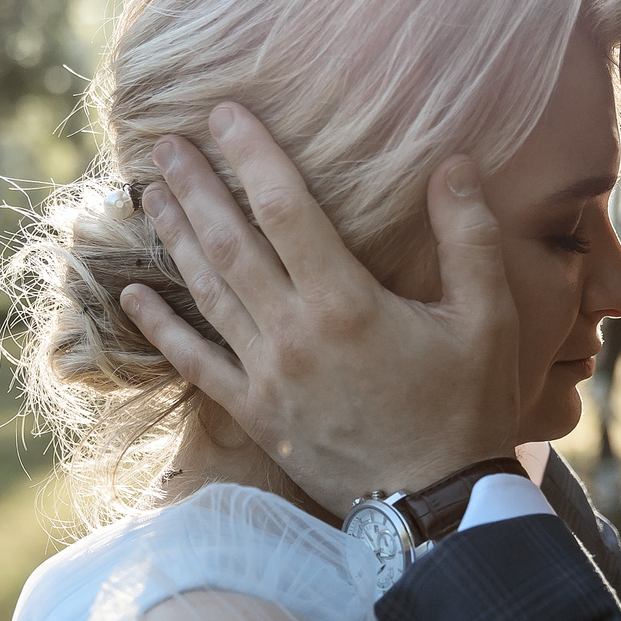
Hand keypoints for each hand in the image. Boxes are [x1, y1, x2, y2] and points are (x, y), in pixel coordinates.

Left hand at [116, 104, 518, 513]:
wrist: (436, 506)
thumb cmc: (466, 410)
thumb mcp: (487, 320)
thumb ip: (468, 238)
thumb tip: (454, 163)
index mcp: (347, 302)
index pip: (286, 210)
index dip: (253, 156)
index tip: (224, 114)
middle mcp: (294, 334)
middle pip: (231, 244)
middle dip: (196, 187)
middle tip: (165, 143)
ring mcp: (267, 376)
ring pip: (208, 294)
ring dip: (176, 240)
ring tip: (148, 194)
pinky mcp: (257, 415)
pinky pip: (196, 364)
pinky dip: (161, 328)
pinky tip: (132, 294)